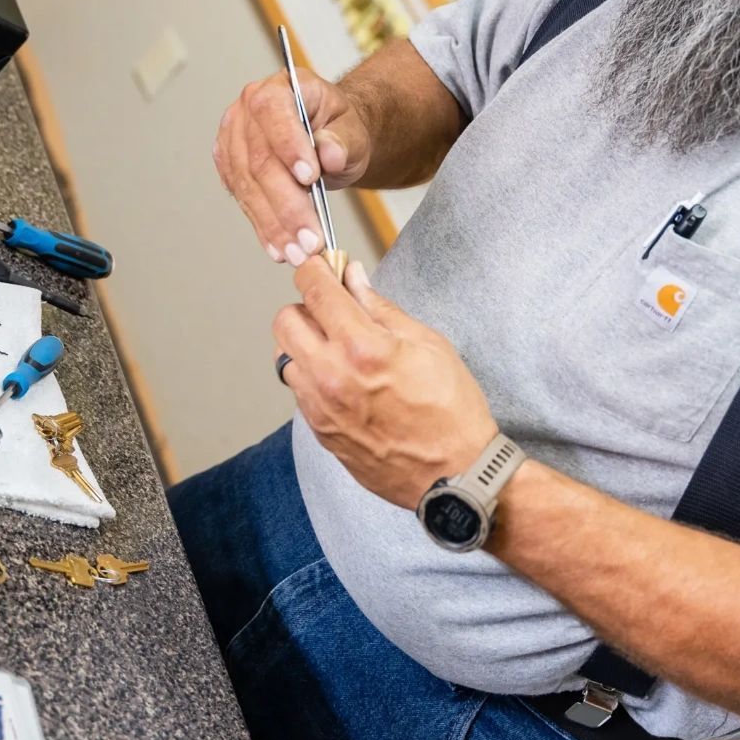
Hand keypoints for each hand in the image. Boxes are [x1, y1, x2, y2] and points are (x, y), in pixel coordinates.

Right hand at [214, 66, 369, 264]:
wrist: (328, 140)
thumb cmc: (339, 129)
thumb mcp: (354, 130)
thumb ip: (344, 139)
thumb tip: (329, 153)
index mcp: (280, 88)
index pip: (274, 113)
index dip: (289, 147)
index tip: (310, 178)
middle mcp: (248, 110)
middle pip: (259, 160)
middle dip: (287, 204)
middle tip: (309, 236)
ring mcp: (233, 139)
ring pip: (248, 187)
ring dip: (274, 225)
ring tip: (299, 251)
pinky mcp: (230, 167)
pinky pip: (244, 200)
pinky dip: (264, 227)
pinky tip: (280, 247)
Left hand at [274, 258, 498, 509]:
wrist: (455, 475)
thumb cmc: (452, 410)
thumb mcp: (428, 343)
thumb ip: (381, 308)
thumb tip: (354, 279)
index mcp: (361, 347)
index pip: (315, 290)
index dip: (313, 269)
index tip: (319, 265)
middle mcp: (330, 377)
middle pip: (285, 321)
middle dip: (306, 307)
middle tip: (335, 310)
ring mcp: (320, 408)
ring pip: (285, 357)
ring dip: (305, 343)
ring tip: (339, 348)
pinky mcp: (320, 432)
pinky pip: (298, 390)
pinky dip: (312, 375)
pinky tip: (344, 379)